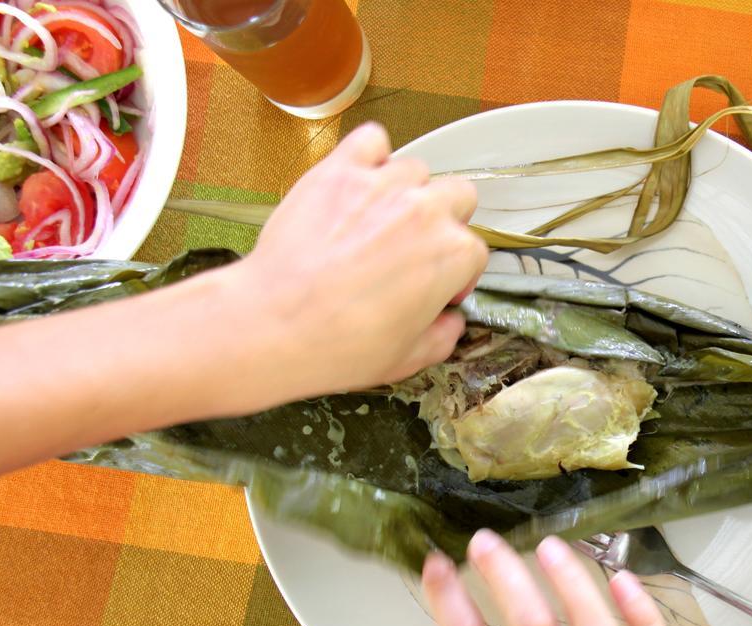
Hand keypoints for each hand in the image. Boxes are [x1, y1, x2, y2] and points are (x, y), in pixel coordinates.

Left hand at [213, 122, 485, 411]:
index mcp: (453, 256)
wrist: (277, 323)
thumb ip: (443, 336)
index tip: (435, 286)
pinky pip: (371, 140)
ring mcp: (383, 185)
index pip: (474, 251)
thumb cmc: (340, 343)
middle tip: (415, 246)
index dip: (456, 272)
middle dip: (445, 221)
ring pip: (415, 170)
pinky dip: (371, 154)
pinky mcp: (341, 170)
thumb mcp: (408, 358)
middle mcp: (427, 211)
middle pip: (459, 196)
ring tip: (379, 218)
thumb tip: (449, 323)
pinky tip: (359, 181)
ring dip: (406, 190)